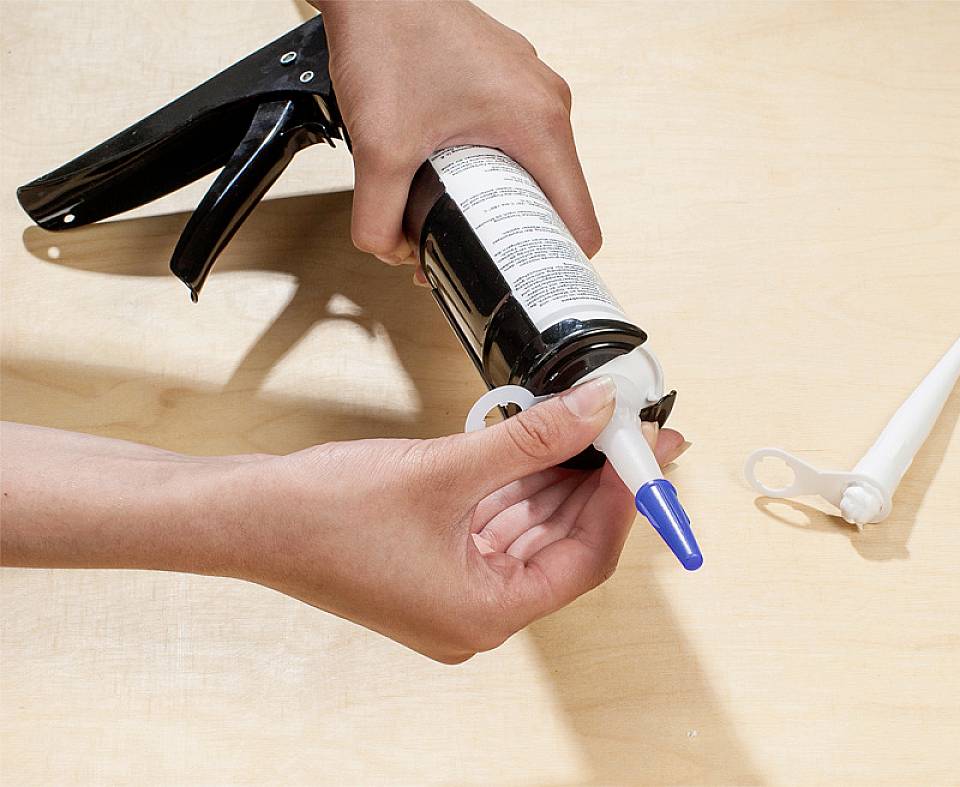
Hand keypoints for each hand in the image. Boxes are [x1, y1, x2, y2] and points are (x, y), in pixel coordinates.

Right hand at [1, 380, 684, 662]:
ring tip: (588, 426)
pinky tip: (538, 443)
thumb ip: (531, 439)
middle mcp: (475, 613)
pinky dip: (518, 485)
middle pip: (562, 545)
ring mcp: (453, 591)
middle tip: (630, 431)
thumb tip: (595, 410)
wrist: (242, 516)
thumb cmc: (324, 515)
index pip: (586, 560)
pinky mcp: (434, 565)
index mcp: (485, 613)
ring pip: (530, 531)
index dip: (622, 502)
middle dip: (594, 484)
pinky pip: (495, 525)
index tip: (647, 452)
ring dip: (557, 479)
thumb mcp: (446, 469)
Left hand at [316, 0, 600, 267]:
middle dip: (512, 235)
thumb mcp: (379, 148)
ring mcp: (532, 88)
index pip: (579, 224)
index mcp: (540, 125)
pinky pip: (515, 137)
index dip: (556, 264)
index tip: (528, 284)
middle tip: (471, 251)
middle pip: (554, 200)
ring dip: (496, 198)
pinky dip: (487, 163)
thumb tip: (393, 255)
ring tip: (454, 208)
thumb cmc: (391, 40)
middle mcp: (548, 104)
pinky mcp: (509, 79)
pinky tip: (446, 166)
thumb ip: (380, 220)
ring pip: (532, 168)